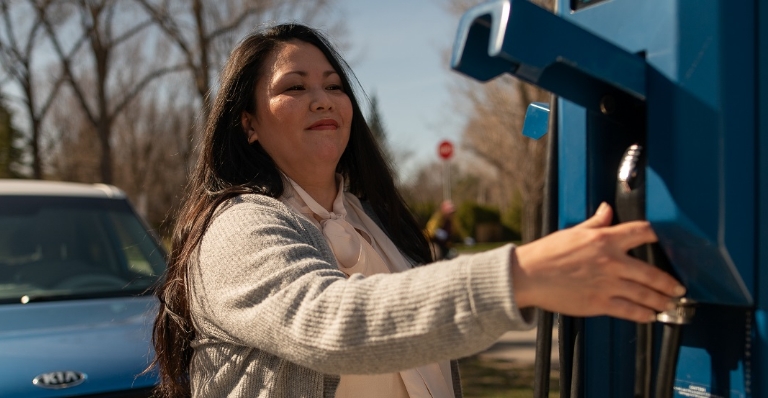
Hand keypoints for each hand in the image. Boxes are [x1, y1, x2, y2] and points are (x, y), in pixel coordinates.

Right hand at [511, 202, 684, 322]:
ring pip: (645, 294)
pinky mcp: (599, 303)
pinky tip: (650, 316)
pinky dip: (644, 315)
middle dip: (670, 283)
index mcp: (604, 240)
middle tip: (678, 287)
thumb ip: (595, 223)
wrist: (528, 276)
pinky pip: (630, 311)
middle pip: (653, 273)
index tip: (671, 244)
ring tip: (668, 303)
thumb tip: (606, 209)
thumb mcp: (573, 232)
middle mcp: (611, 262)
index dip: (661, 236)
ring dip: (661, 301)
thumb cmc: (547, 254)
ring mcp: (607, 284)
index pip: (643, 233)